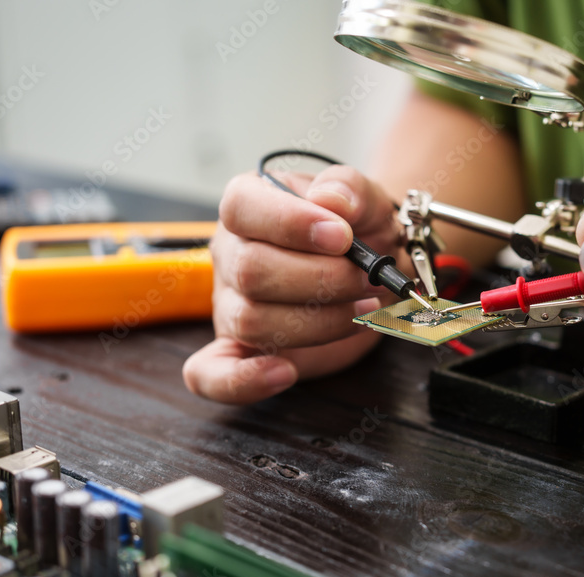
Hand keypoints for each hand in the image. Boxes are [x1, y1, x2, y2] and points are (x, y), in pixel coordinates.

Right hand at [183, 165, 400, 404]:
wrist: (372, 269)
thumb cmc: (360, 231)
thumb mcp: (365, 200)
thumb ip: (350, 188)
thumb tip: (331, 199)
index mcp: (249, 204)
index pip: (243, 208)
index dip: (292, 224)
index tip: (343, 238)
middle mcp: (231, 253)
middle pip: (251, 271)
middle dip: (321, 280)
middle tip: (366, 280)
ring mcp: (229, 304)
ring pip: (252, 321)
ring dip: (318, 322)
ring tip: (361, 310)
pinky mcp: (239, 349)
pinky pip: (210, 375)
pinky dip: (242, 381)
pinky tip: (284, 372)